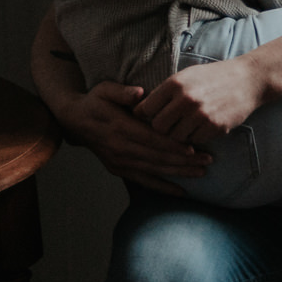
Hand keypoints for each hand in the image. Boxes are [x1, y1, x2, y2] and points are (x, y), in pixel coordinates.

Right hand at [57, 81, 211, 194]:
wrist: (74, 121)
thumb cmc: (94, 101)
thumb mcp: (104, 89)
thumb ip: (122, 91)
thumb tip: (139, 93)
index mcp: (120, 128)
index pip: (151, 139)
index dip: (172, 145)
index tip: (193, 149)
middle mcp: (120, 148)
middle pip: (157, 157)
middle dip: (183, 161)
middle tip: (207, 161)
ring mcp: (120, 161)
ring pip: (154, 170)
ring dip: (178, 173)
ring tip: (201, 173)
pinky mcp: (119, 169)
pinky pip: (143, 181)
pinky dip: (162, 187)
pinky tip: (180, 192)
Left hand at [133, 58, 265, 143]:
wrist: (248, 80)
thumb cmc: (213, 77)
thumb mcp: (186, 76)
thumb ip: (164, 91)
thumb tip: (138, 110)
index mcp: (175, 84)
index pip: (146, 109)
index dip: (146, 116)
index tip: (152, 117)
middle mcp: (186, 99)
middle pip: (158, 127)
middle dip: (162, 128)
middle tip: (170, 124)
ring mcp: (200, 115)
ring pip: (175, 137)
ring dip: (179, 134)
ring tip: (187, 124)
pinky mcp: (214, 127)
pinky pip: (194, 141)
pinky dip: (196, 137)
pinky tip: (202, 126)